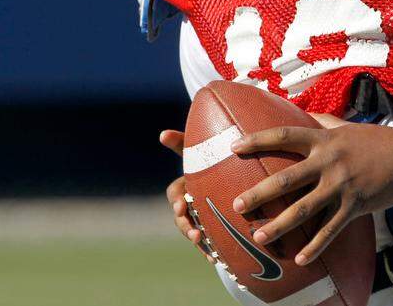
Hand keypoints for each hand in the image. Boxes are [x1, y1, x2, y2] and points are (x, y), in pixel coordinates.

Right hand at [159, 129, 215, 263]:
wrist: (230, 178)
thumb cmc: (210, 159)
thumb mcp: (201, 150)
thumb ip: (182, 144)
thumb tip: (162, 133)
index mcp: (186, 186)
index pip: (175, 193)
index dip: (177, 200)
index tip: (181, 206)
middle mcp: (189, 203)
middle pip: (182, 218)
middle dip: (186, 226)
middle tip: (194, 232)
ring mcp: (198, 218)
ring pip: (192, 231)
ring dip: (195, 239)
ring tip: (203, 244)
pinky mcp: (209, 230)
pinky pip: (206, 243)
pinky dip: (209, 251)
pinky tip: (215, 258)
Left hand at [230, 118, 392, 265]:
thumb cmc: (376, 141)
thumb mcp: (345, 126)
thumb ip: (322, 122)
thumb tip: (301, 114)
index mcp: (323, 139)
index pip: (283, 136)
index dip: (257, 141)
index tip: (234, 149)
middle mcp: (328, 162)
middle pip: (286, 179)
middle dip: (258, 193)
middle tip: (236, 205)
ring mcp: (341, 185)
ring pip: (304, 209)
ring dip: (279, 225)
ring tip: (258, 236)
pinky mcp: (355, 206)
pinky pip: (331, 230)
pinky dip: (315, 247)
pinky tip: (300, 260)